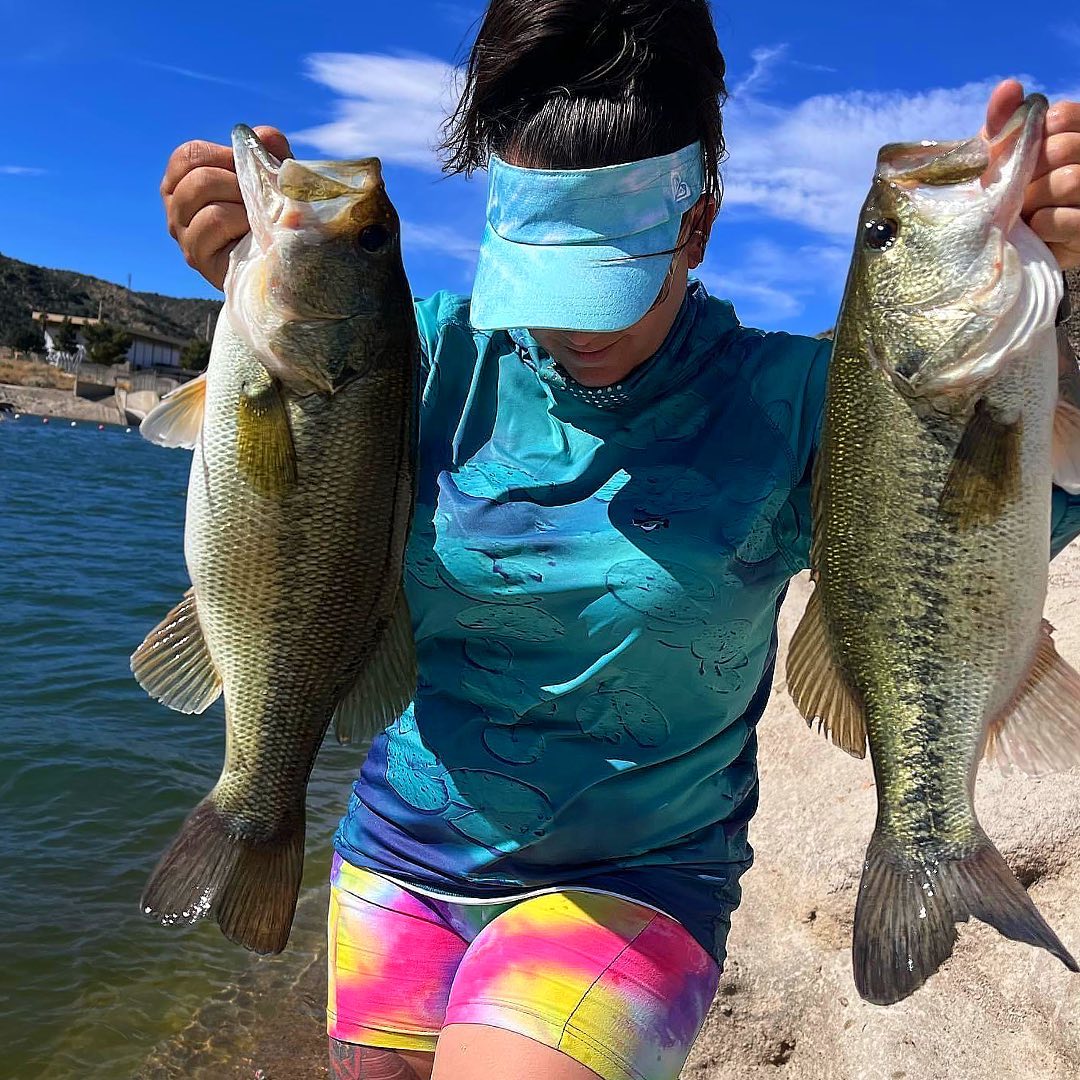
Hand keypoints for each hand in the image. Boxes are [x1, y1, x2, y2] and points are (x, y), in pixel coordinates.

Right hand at [161, 126, 292, 289]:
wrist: (287, 269)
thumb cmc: (275, 219)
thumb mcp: (273, 180)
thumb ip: (268, 153)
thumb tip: (263, 135)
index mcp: (183, 186)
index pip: (187, 156)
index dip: (223, 155)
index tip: (250, 169)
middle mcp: (176, 211)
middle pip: (197, 176)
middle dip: (237, 181)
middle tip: (258, 200)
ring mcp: (184, 237)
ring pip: (203, 193)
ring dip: (241, 199)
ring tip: (257, 218)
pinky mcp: (197, 258)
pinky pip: (214, 219)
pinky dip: (239, 219)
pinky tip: (254, 234)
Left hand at [985, 79, 1079, 270]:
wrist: (1004, 246)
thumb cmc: (1003, 194)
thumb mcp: (998, 158)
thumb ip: (1004, 122)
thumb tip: (1009, 86)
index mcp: (1074, 134)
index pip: (1063, 115)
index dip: (1035, 135)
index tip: (1019, 155)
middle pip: (1066, 147)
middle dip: (1031, 171)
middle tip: (1016, 188)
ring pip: (1069, 181)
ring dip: (1034, 199)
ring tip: (1024, 209)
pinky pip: (1067, 219)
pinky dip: (1042, 225)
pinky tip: (1034, 228)